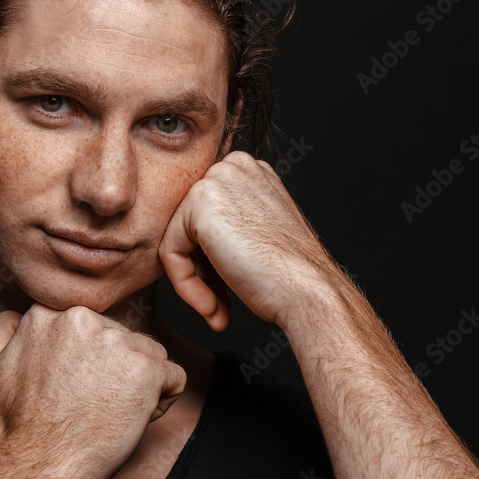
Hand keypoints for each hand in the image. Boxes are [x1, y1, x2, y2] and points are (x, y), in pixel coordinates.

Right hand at [0, 303, 186, 478]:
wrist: (38, 467)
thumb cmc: (14, 426)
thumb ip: (4, 331)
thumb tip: (19, 317)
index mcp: (48, 313)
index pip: (91, 327)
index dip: (88, 360)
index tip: (74, 388)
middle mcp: (81, 318)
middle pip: (121, 338)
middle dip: (115, 368)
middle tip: (92, 404)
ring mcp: (115, 341)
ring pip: (149, 355)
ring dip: (140, 383)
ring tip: (111, 413)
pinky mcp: (145, 369)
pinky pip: (174, 376)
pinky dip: (163, 400)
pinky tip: (136, 419)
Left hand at [158, 151, 340, 330]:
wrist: (309, 290)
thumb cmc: (288, 274)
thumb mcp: (256, 234)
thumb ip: (225, 226)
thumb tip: (188, 242)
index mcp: (246, 172)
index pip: (202, 219)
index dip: (210, 262)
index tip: (225, 292)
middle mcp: (231, 167)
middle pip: (186, 228)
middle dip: (200, 272)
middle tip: (218, 306)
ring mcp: (216, 180)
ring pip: (176, 241)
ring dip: (193, 283)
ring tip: (216, 310)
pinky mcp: (199, 203)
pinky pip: (169, 252)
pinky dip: (185, 285)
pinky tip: (211, 306)